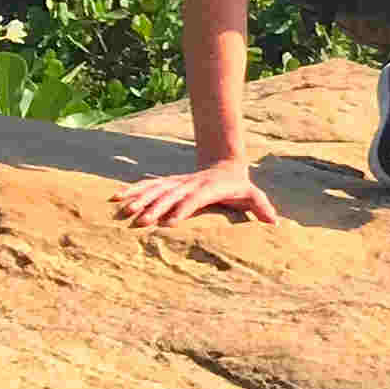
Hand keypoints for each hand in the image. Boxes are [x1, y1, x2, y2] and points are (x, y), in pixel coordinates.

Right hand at [112, 158, 281, 227]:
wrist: (224, 166)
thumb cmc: (239, 187)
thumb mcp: (252, 195)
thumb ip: (261, 207)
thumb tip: (274, 222)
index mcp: (209, 189)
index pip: (195, 199)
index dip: (183, 208)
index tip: (170, 222)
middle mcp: (190, 184)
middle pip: (171, 195)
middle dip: (155, 208)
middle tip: (140, 222)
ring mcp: (176, 183)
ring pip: (155, 189)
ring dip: (139, 199)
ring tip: (123, 210)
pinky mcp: (167, 184)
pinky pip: (147, 186)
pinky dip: (131, 190)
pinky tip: (115, 197)